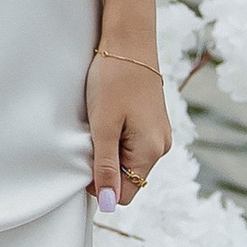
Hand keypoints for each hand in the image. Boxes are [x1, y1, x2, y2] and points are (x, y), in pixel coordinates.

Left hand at [87, 47, 169, 211]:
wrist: (129, 41)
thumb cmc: (114, 80)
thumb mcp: (104, 127)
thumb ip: (106, 167)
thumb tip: (110, 205)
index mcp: (151, 151)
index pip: (125, 193)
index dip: (101, 186)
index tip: (85, 159)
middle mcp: (161, 147)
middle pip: (128, 178)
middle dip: (106, 167)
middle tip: (91, 138)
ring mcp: (159, 134)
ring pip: (129, 161)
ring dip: (110, 151)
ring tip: (100, 124)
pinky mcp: (152, 123)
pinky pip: (132, 145)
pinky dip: (117, 138)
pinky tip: (109, 117)